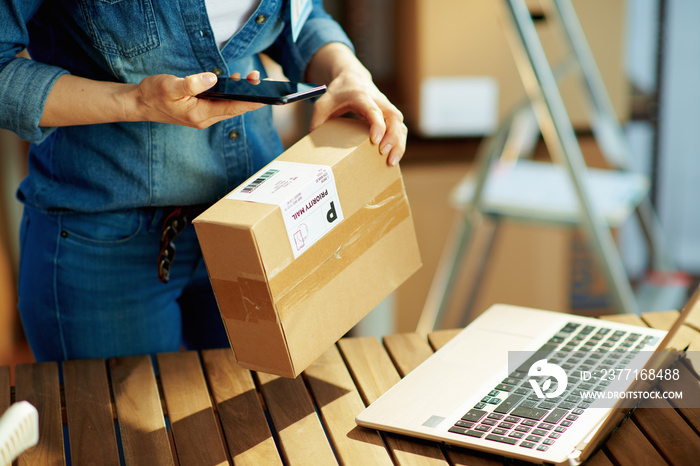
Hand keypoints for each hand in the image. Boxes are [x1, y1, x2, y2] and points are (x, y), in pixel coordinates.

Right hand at [133, 71, 263, 127]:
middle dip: (250, 96)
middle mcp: (205, 118)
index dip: (249, 100)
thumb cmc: (153, 95)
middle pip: (234, 108)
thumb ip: (191, 83)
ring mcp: (204, 116)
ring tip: (252, 79)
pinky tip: (235, 83)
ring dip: (242, 94)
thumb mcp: (170, 86)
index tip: (264, 93)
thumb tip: (211, 78)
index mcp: (200, 114)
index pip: (232, 107)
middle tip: (261, 80)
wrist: (140, 104)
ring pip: (229, 106)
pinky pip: (221, 104)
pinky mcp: (201, 110)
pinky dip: (230, 94)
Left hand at [306, 44, 406, 165]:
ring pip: (400, 124)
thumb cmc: (338, 93)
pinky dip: (399, 143)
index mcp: (362, 96)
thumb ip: (317, 121)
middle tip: (385, 155)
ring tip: (392, 162)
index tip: (375, 140)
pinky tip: (393, 157)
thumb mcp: (322, 104)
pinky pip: (400, 129)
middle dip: (393, 137)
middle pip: (393, 117)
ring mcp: (386, 108)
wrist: (352, 78)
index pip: (374, 110)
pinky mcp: (390, 115)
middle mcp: (378, 101)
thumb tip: (313, 143)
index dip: (377, 125)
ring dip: (399, 143)